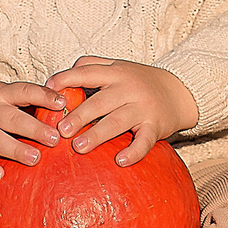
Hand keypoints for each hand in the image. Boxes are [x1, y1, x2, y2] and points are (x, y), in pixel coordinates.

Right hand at [0, 77, 68, 180]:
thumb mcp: (6, 95)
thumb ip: (32, 103)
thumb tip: (72, 111)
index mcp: (2, 93)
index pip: (24, 91)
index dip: (43, 96)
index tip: (63, 104)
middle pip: (11, 118)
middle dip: (34, 128)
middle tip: (55, 139)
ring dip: (15, 148)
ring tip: (35, 158)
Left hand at [49, 57, 198, 166]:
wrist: (179, 91)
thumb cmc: (139, 82)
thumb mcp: (118, 67)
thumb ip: (90, 67)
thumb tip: (57, 79)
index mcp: (115, 72)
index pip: (87, 71)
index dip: (66, 79)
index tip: (48, 91)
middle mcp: (128, 88)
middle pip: (100, 101)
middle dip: (80, 115)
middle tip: (61, 130)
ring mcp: (143, 107)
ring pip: (118, 121)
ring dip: (97, 134)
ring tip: (79, 147)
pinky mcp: (156, 126)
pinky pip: (145, 140)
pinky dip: (134, 152)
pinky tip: (120, 161)